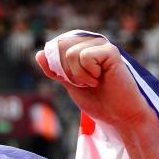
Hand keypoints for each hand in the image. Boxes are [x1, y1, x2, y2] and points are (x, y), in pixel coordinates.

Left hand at [35, 34, 156, 132]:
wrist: (119, 116)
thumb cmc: (98, 101)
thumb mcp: (70, 83)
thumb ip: (56, 69)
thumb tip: (39, 53)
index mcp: (82, 47)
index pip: (54, 47)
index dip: (57, 67)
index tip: (74, 81)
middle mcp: (92, 42)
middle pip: (60, 47)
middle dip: (67, 72)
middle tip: (85, 83)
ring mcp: (102, 45)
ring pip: (70, 53)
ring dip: (79, 75)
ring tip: (95, 82)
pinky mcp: (110, 51)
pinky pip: (84, 56)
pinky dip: (88, 74)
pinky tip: (101, 79)